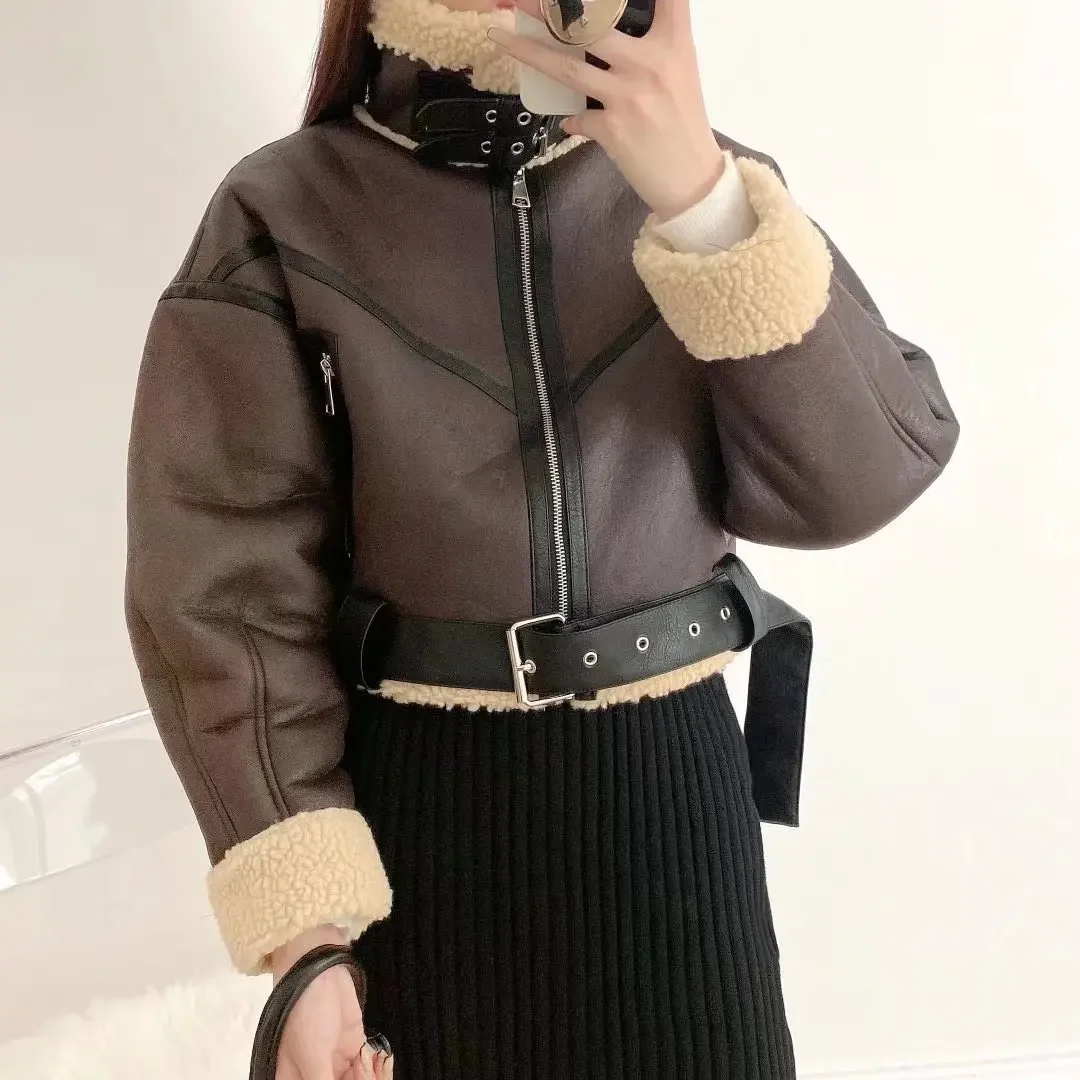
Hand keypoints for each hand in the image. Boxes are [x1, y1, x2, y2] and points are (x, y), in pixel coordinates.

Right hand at [270, 925, 392, 1079]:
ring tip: (371, 1067)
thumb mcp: (312, 1054)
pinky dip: (376, 1073)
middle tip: (364, 1075)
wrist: (320, 966)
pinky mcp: (352, 1047)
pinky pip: (366, 1071)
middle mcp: (310, 1073)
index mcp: (290, 1079)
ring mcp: (332, 1061)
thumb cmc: (305, 1009)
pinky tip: (381, 1065)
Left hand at [487, 0, 723, 219]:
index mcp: (674, 44)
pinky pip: (577, 119)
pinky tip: (572, 121)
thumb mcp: (680, 74)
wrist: (691, 179)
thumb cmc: (684, 126)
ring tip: (502, 38)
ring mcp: (628, 97)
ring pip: (568, 69)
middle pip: (593, 26)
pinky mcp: (612, 130)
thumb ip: (649, 49)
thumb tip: (601, 36)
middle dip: (553, 11)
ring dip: (530, 53)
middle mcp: (650, 64)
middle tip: (523, 1)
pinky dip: (571, 120)